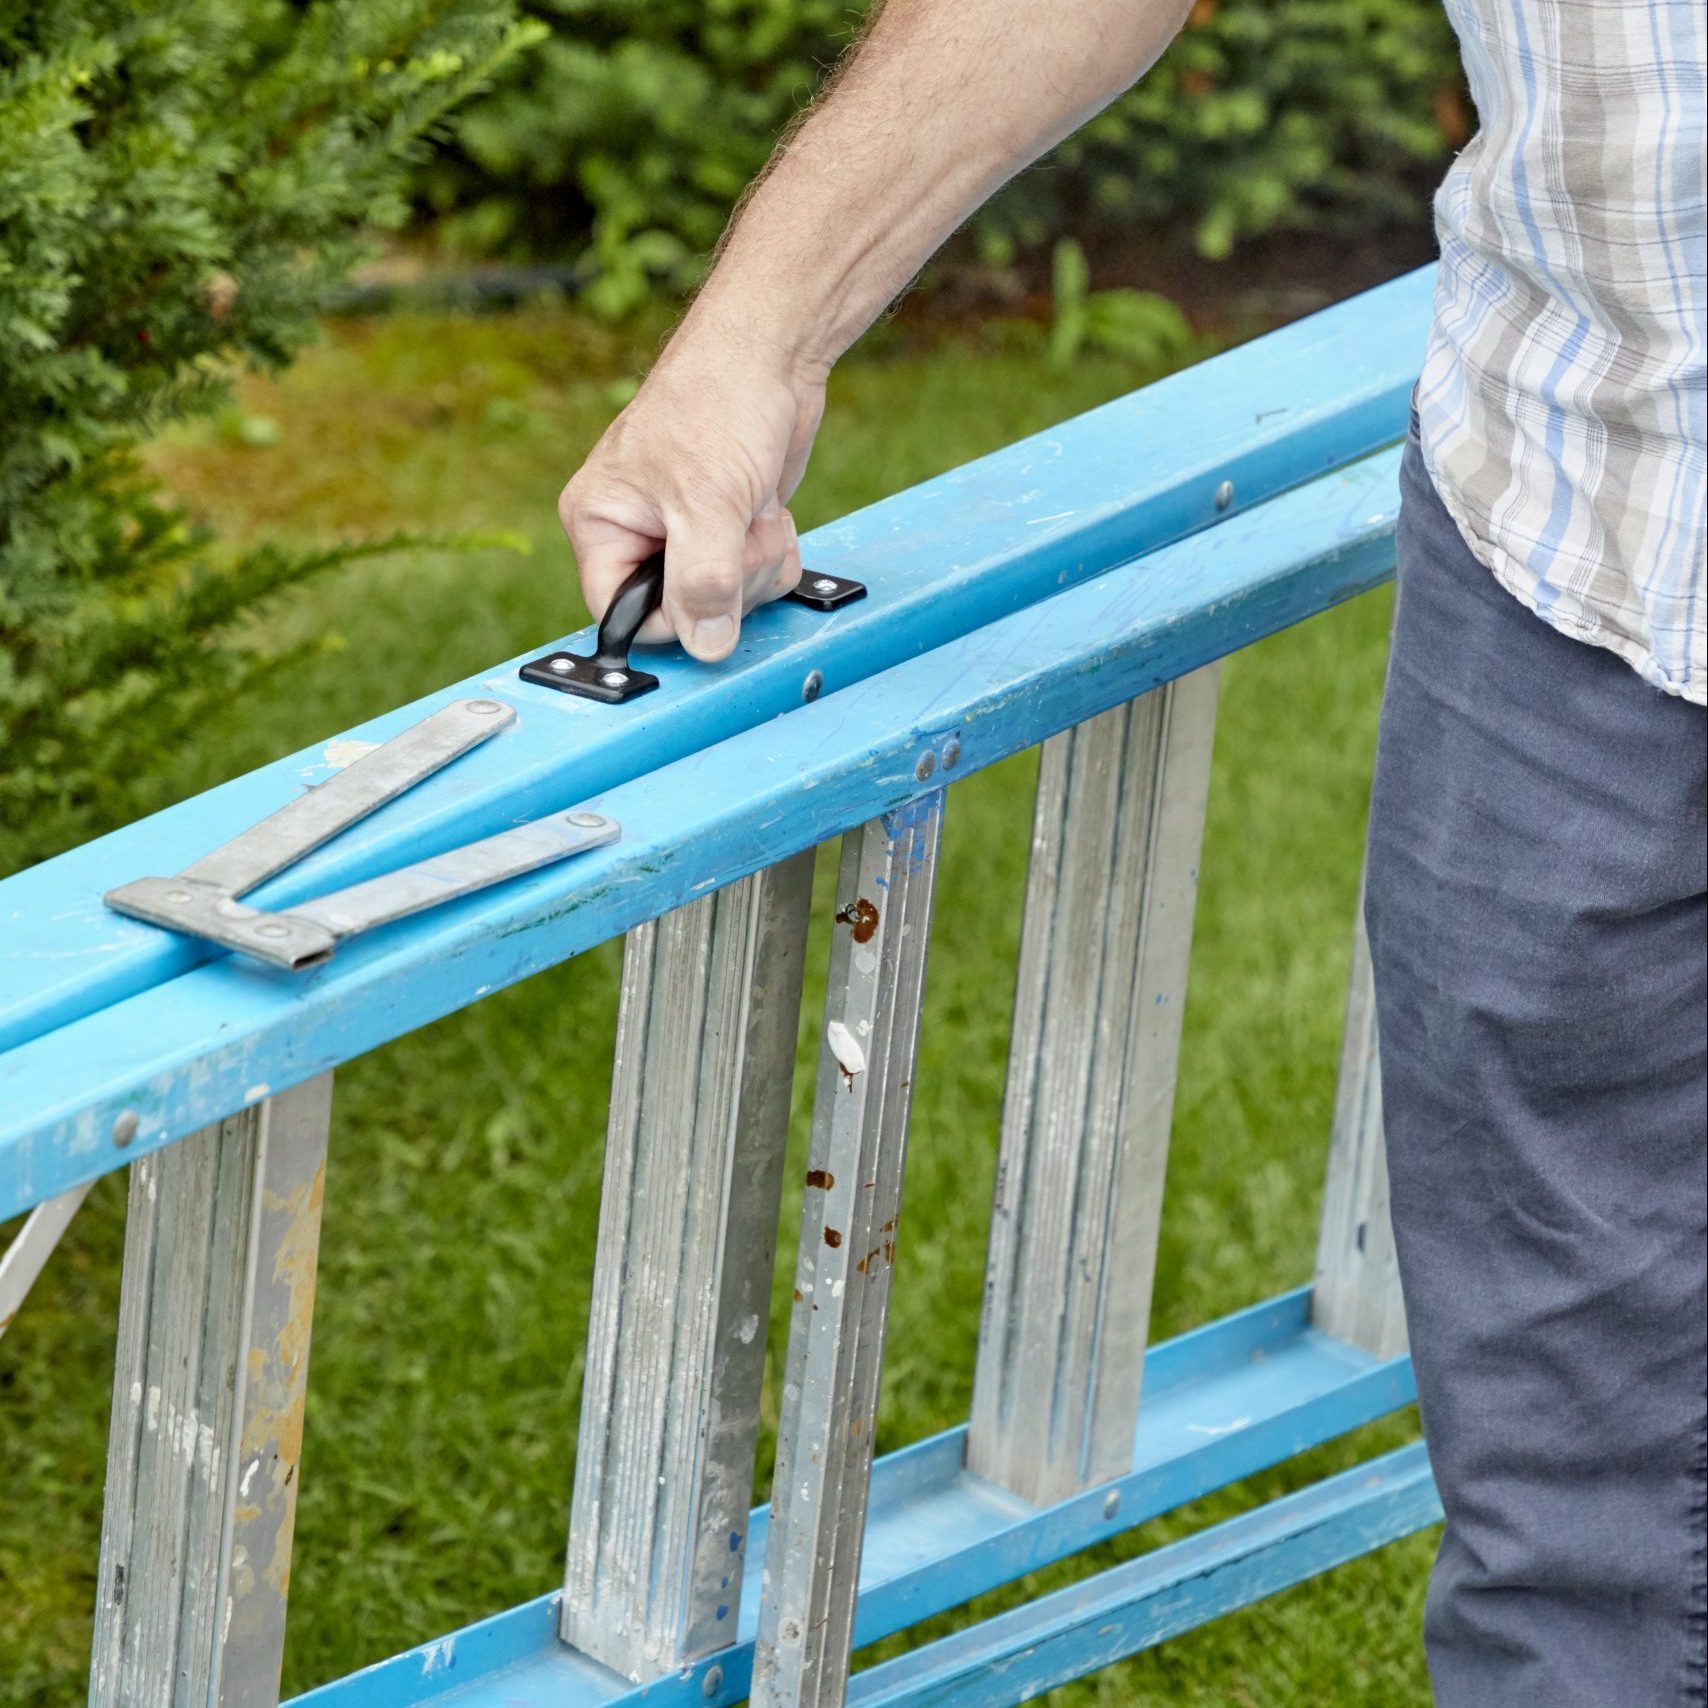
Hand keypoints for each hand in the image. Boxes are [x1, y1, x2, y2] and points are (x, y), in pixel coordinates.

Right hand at [558, 334, 825, 660]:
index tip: (712, 597)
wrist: (773, 352)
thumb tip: (704, 646)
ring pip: (724, 598)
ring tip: (753, 510)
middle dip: (728, 581)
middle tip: (740, 533)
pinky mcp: (727, 526)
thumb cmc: (719, 400)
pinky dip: (772, 550)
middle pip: (680, 612)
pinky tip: (769, 511)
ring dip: (755, 563)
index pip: (621, 613)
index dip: (672, 618)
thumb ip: (704, 582)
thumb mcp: (708, 504)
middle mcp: (636, 532)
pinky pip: (753, 575)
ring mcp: (685, 531)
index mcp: (600, 523)